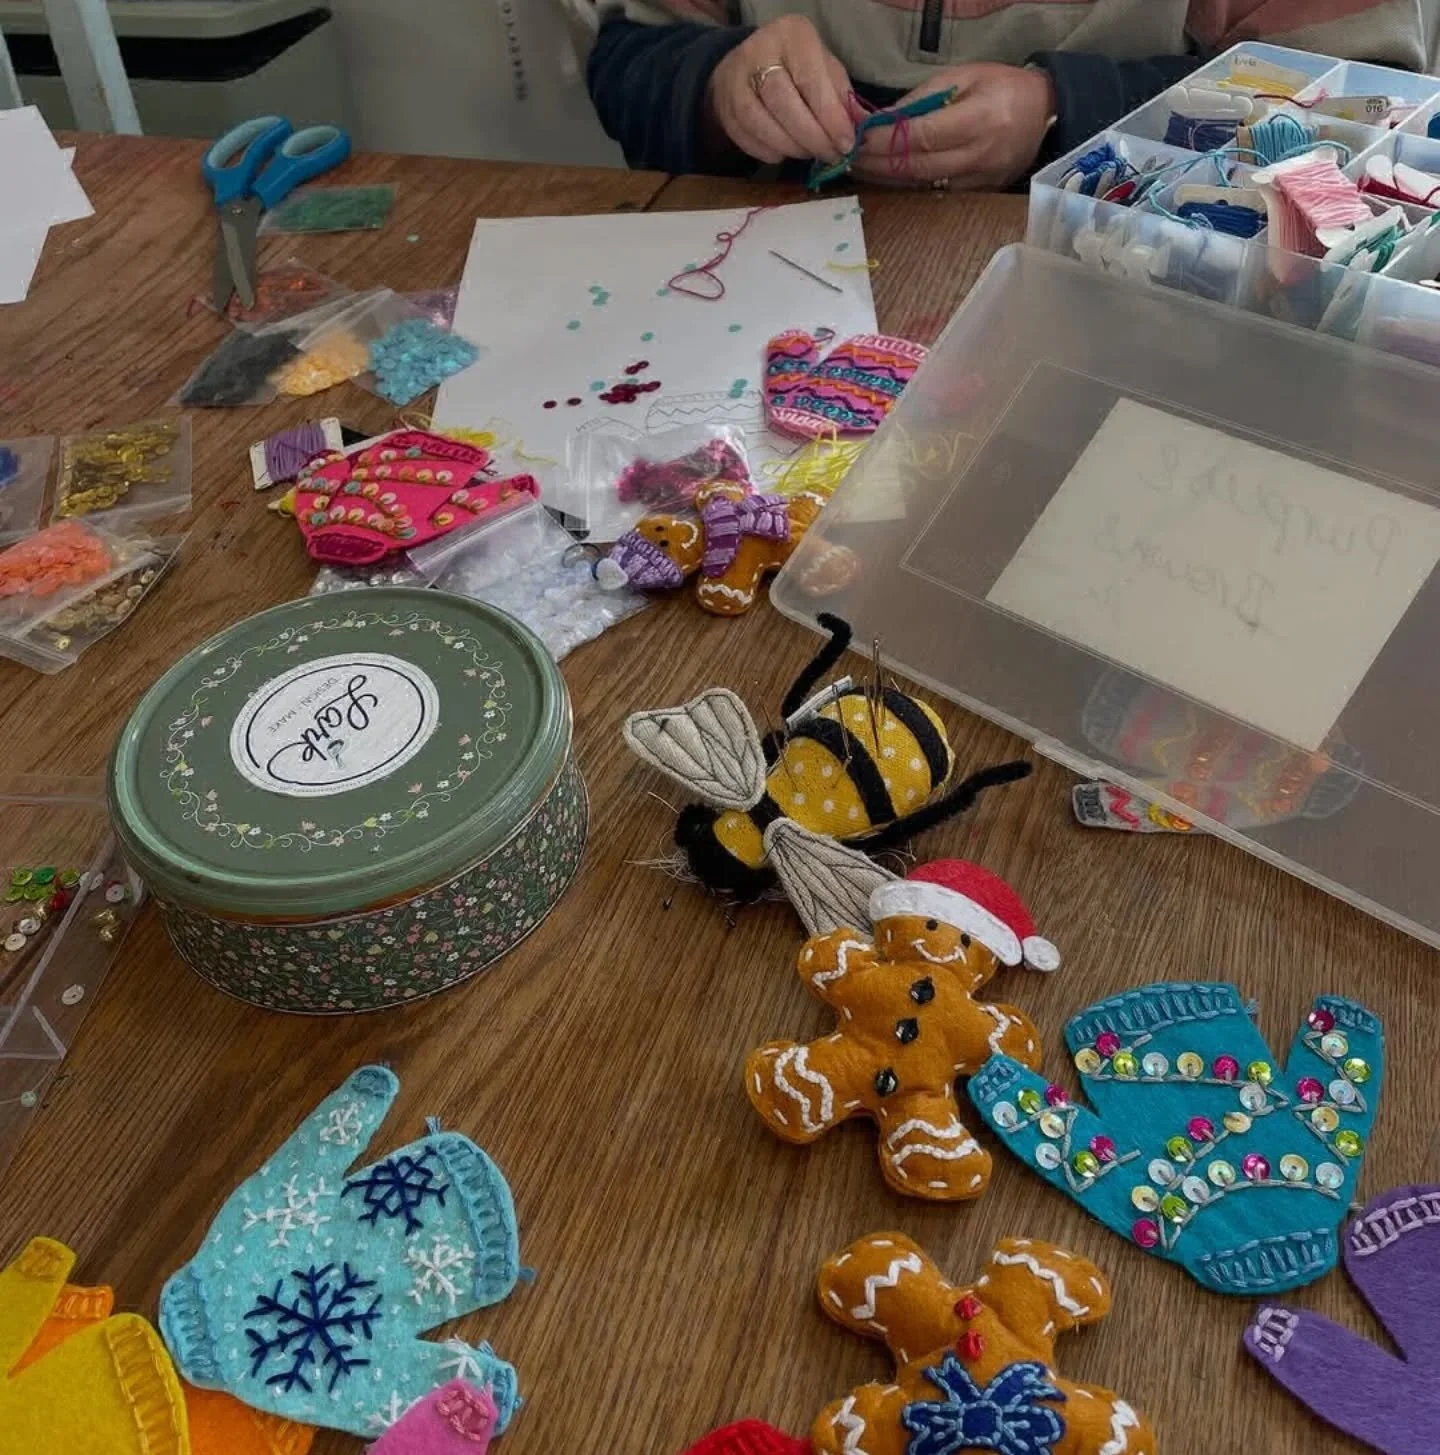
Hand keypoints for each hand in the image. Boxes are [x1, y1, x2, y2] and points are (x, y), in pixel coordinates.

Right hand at [704, 15, 855, 166]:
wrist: (750, 65)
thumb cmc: (798, 68)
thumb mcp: (825, 70)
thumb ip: (842, 98)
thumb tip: (860, 131)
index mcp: (792, 35)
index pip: (811, 80)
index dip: (830, 117)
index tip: (845, 144)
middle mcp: (760, 52)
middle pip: (784, 103)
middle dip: (812, 137)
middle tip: (830, 156)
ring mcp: (736, 80)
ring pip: (762, 124)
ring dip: (791, 147)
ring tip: (810, 154)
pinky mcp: (725, 107)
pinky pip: (747, 139)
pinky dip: (769, 152)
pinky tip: (786, 152)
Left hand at [852, 63, 1055, 188]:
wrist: (1045, 110)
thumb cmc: (1003, 86)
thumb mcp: (965, 76)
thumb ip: (924, 98)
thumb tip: (883, 119)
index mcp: (980, 118)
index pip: (922, 136)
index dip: (886, 141)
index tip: (858, 139)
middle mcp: (981, 154)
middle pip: (919, 166)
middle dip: (879, 164)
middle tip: (848, 159)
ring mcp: (981, 179)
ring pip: (924, 184)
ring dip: (888, 179)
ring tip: (861, 170)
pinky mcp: (981, 192)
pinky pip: (937, 192)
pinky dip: (910, 185)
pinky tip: (889, 179)